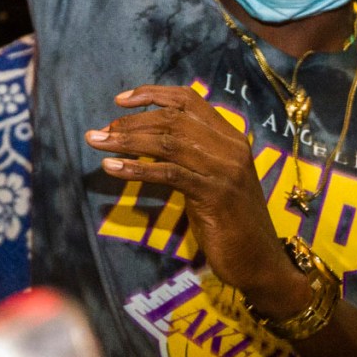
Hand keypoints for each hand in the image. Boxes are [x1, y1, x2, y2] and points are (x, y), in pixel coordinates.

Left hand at [88, 84, 303, 312]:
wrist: (260, 261)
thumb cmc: (230, 221)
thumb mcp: (211, 178)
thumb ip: (191, 154)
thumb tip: (145, 137)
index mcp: (231, 137)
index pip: (189, 100)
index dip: (152, 94)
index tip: (120, 100)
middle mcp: (230, 147)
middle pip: (173, 118)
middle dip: (131, 122)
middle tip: (101, 132)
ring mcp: (225, 170)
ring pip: (168, 142)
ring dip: (127, 141)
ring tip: (97, 142)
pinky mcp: (215, 195)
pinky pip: (169, 173)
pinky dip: (136, 167)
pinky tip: (112, 168)